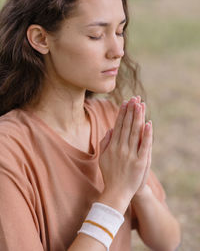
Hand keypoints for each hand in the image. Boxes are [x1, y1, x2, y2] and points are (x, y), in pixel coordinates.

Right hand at [99, 97, 152, 212]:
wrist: (117, 192)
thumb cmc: (109, 174)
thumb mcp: (102, 157)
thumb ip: (105, 142)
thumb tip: (110, 129)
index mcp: (112, 146)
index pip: (118, 126)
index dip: (122, 114)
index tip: (125, 103)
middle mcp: (120, 148)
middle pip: (126, 126)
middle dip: (130, 111)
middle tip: (134, 98)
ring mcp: (130, 155)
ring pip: (135, 132)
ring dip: (137, 118)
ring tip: (140, 105)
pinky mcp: (140, 162)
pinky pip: (144, 146)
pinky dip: (147, 134)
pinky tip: (149, 124)